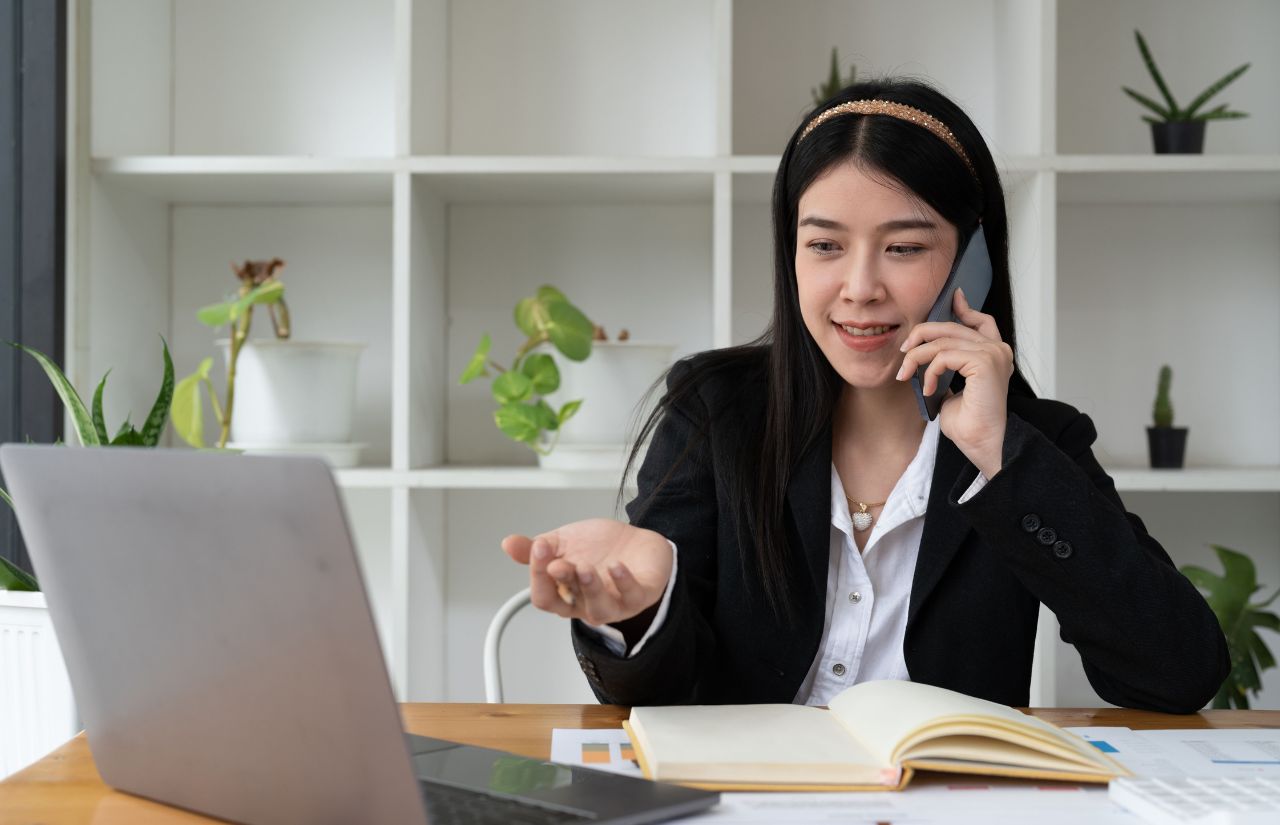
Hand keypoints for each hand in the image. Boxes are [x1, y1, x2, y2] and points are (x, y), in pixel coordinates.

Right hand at [501, 519, 672, 626]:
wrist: (635, 542)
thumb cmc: (599, 549)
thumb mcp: (562, 543)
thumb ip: (536, 548)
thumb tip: (508, 543)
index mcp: (566, 594)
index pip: (543, 596)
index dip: (538, 575)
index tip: (539, 548)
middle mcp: (587, 604)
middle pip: (567, 606)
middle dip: (562, 582)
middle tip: (558, 563)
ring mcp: (614, 604)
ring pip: (599, 609)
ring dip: (591, 588)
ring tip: (585, 568)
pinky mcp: (640, 596)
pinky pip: (632, 596)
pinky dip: (624, 582)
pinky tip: (617, 566)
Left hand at [897, 288, 1012, 477]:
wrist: (982, 443)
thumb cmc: (969, 424)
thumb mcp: (953, 389)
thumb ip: (949, 369)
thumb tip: (931, 358)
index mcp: (994, 354)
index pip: (981, 321)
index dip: (964, 307)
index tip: (952, 296)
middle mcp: (997, 350)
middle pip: (952, 326)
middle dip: (922, 335)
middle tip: (904, 352)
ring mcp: (993, 354)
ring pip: (942, 340)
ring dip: (917, 357)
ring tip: (907, 375)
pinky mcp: (985, 362)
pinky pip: (944, 355)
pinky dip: (929, 371)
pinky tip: (928, 388)